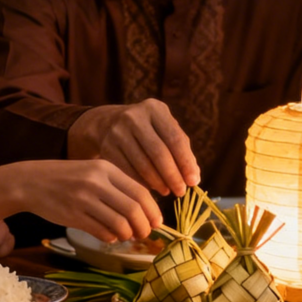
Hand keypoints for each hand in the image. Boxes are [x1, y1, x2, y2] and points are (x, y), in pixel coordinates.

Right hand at [18, 160, 162, 242]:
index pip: (140, 191)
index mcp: (106, 168)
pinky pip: (101, 232)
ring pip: (119, 223)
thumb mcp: (94, 172)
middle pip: (133, 209)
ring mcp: (84, 200)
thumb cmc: (68, 178)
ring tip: (127, 236)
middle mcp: (97, 182)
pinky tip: (110, 236)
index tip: (157, 222)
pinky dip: (111, 238)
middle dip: (144, 226)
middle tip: (145, 233)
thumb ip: (117, 187)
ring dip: (128, 234)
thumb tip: (145, 211)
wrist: (30, 182)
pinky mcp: (73, 216)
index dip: (153, 210)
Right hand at [68, 99, 199, 195]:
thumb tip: (194, 178)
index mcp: (155, 109)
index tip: (194, 182)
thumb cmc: (147, 130)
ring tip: (167, 191)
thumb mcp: (164, 129)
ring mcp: (117, 131)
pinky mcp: (106, 147)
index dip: (186, 162)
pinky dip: (141, 183)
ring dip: (157, 182)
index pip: (175, 138)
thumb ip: (182, 149)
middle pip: (159, 152)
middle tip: (181, 192)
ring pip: (142, 164)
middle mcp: (134, 117)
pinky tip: (150, 189)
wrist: (107, 123)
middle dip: (172, 175)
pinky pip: (127, 171)